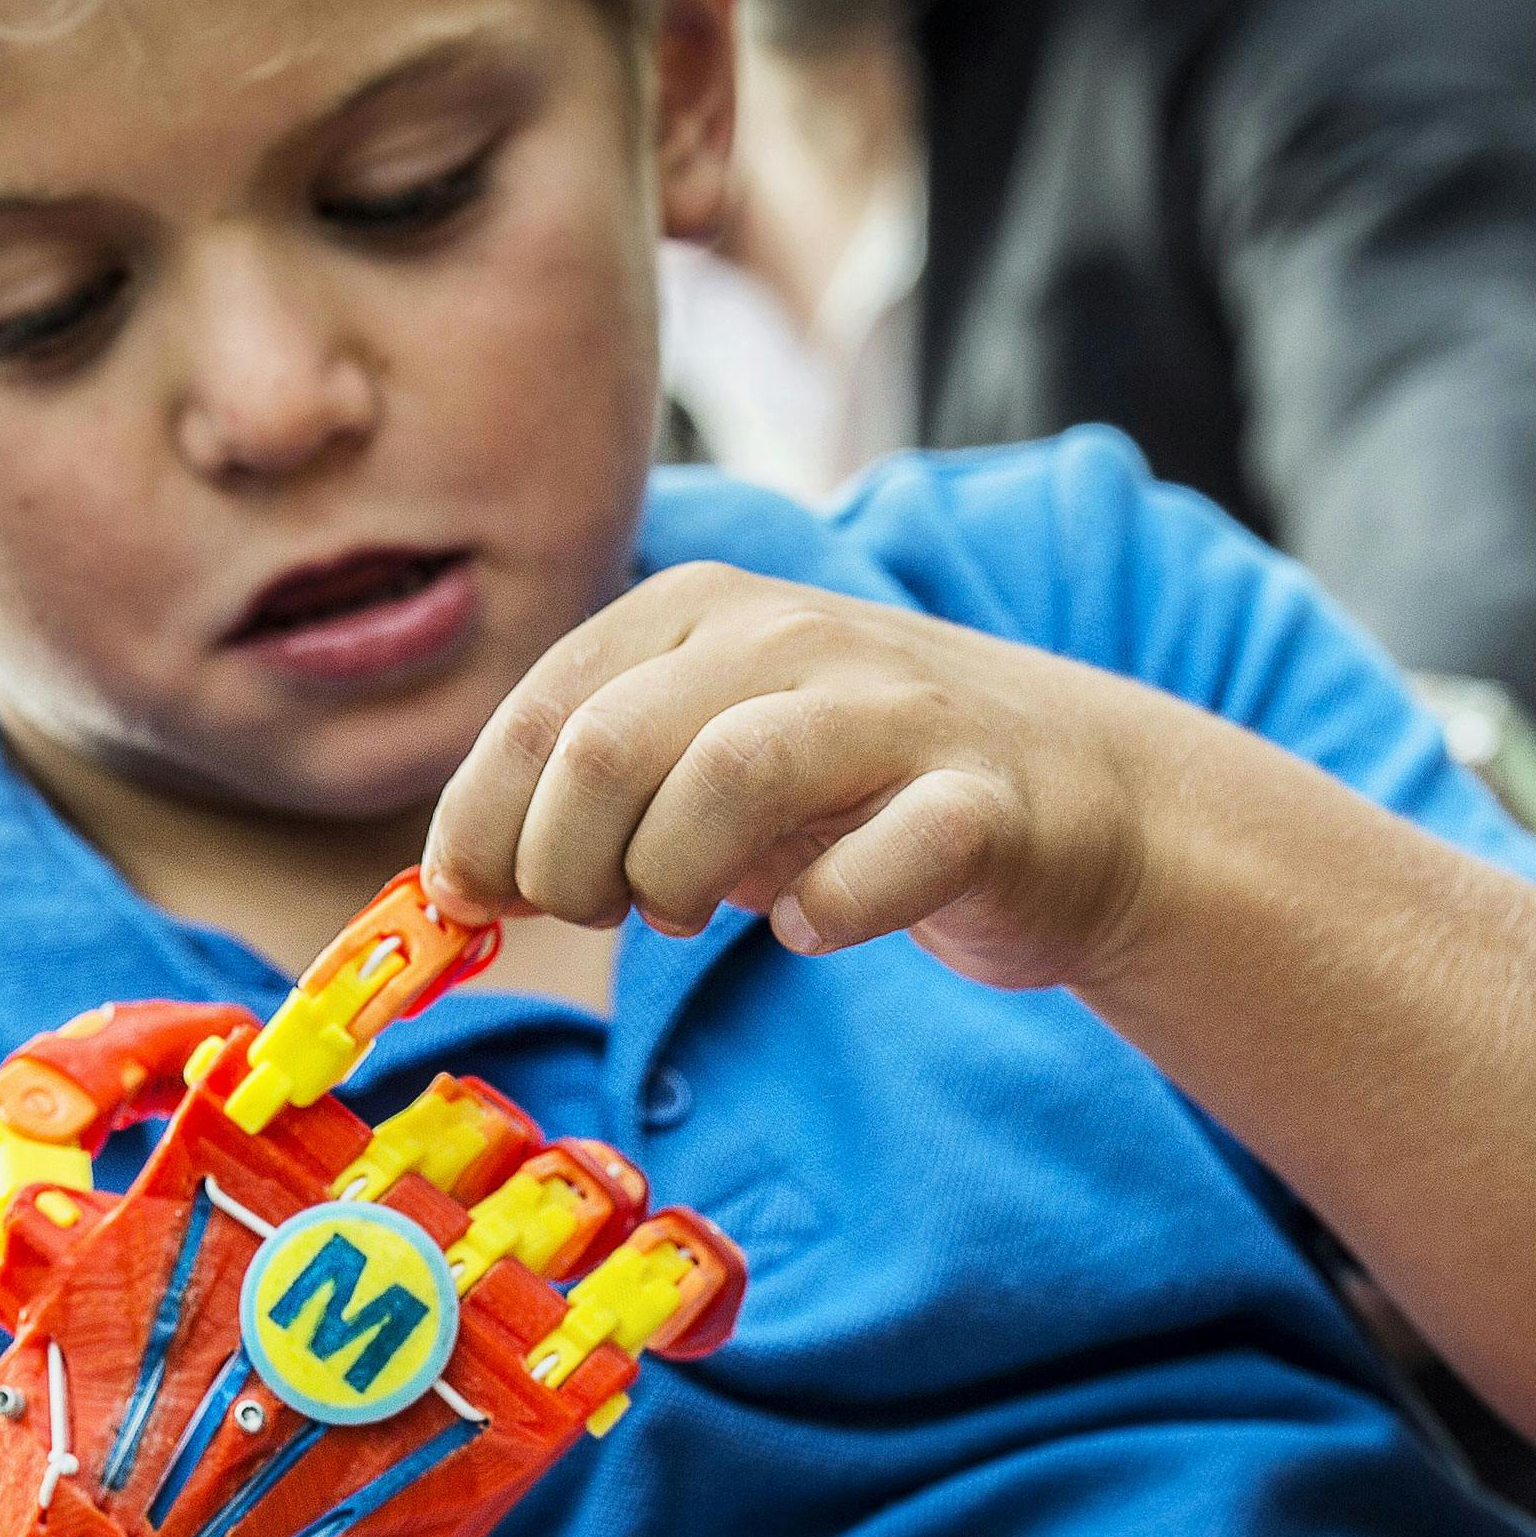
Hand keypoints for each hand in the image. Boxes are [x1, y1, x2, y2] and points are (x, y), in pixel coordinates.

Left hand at [422, 564, 1179, 989]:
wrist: (1079, 800)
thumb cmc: (855, 792)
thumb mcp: (701, 771)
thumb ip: (585, 804)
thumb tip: (456, 883)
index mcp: (699, 611)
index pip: (540, 711)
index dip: (482, 823)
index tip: (474, 900)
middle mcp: (791, 634)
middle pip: (610, 747)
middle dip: (568, 864)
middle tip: (599, 913)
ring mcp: (895, 709)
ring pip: (728, 776)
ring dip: (675, 880)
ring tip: (687, 913)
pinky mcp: (985, 798)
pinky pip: (882, 859)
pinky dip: (828, 913)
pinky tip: (814, 925)